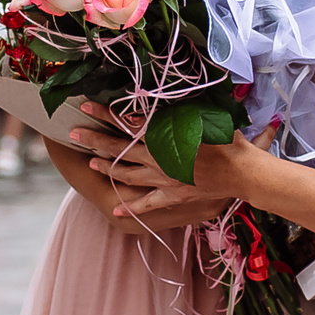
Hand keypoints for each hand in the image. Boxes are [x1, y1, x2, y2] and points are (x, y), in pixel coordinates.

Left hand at [69, 105, 257, 204]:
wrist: (241, 172)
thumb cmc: (225, 139)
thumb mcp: (200, 115)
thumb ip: (173, 109)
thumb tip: (149, 103)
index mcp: (162, 137)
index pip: (126, 122)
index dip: (104, 113)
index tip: (85, 105)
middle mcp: (157, 159)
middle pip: (119, 149)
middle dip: (94, 140)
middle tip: (73, 134)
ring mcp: (162, 180)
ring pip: (127, 175)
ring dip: (107, 168)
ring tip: (90, 163)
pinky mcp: (172, 196)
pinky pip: (148, 203)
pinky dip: (132, 206)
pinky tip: (116, 210)